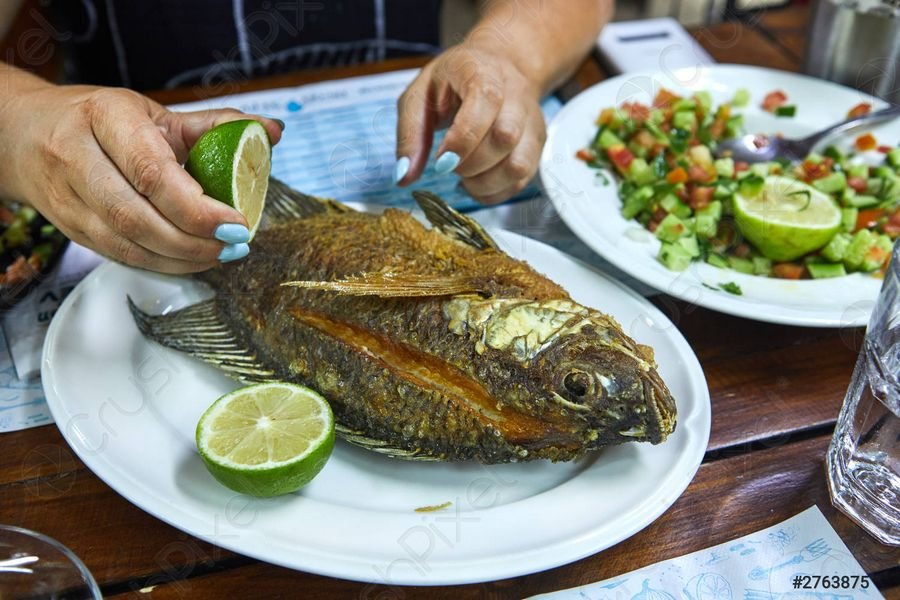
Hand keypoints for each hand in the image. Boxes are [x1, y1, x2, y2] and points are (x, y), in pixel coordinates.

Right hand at [0, 84, 282, 272]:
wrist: (24, 134)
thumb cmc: (101, 121)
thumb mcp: (155, 114)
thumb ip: (216, 125)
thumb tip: (272, 132)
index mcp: (105, 118)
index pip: (151, 171)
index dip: (196, 206)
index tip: (236, 222)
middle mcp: (78, 157)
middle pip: (136, 215)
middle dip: (192, 241)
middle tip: (234, 245)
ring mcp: (68, 198)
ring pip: (126, 243)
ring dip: (180, 259)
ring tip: (221, 255)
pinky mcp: (70, 229)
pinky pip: (119, 256)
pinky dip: (162, 265)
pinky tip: (192, 261)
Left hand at [395, 43, 545, 204]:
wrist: (497, 64)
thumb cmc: (454, 80)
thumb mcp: (420, 95)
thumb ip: (409, 134)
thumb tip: (403, 176)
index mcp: (482, 71)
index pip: (486, 101)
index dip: (463, 139)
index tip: (441, 161)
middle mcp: (515, 94)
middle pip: (505, 136)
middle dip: (471, 164)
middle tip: (449, 165)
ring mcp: (530, 121)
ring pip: (519, 164)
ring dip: (485, 183)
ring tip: (464, 178)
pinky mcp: (537, 144)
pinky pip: (523, 179)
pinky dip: (496, 192)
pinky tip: (477, 183)